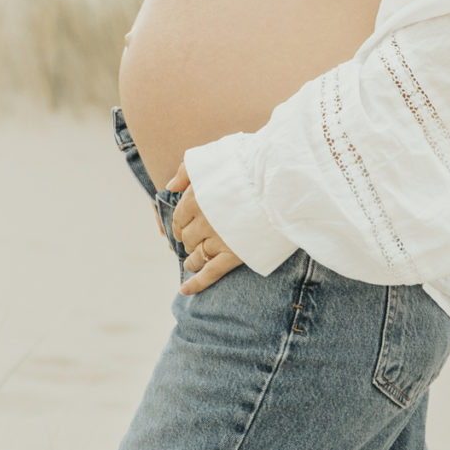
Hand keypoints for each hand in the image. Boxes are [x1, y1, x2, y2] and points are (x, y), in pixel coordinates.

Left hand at [164, 160, 244, 294]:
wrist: (280, 182)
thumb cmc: (248, 166)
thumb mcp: (212, 159)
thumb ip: (187, 172)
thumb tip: (169, 187)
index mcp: (196, 198)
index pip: (179, 217)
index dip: (178, 224)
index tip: (182, 228)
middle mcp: (203, 221)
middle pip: (187, 237)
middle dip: (187, 241)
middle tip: (192, 243)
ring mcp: (218, 239)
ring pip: (196, 256)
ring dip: (192, 260)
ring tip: (191, 263)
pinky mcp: (234, 254)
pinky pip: (210, 273)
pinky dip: (196, 283)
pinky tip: (185, 290)